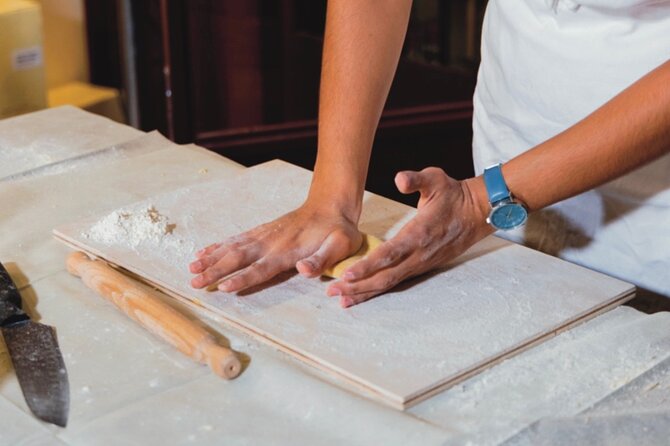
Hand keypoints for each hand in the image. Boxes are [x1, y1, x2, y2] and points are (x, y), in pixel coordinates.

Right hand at [189, 202, 362, 291]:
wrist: (331, 204)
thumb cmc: (338, 231)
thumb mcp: (340, 246)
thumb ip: (322, 259)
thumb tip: (304, 270)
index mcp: (289, 251)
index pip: (262, 267)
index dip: (243, 277)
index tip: (224, 286)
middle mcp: (271, 243)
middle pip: (239, 258)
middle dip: (216, 270)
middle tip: (195, 282)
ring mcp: (264, 236)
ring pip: (232, 247)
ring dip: (212, 258)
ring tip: (191, 269)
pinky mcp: (262, 231)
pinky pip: (236, 239)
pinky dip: (218, 245)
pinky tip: (204, 252)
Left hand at [326, 167, 492, 307]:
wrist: (478, 212)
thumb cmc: (454, 194)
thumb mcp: (436, 179)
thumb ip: (416, 179)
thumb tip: (400, 179)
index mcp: (419, 234)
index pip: (389, 254)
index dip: (368, 265)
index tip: (347, 274)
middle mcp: (419, 254)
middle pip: (385, 276)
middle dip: (358, 286)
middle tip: (333, 292)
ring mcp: (421, 264)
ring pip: (390, 283)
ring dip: (365, 292)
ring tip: (342, 300)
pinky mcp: (422, 268)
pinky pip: (397, 282)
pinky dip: (378, 290)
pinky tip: (362, 294)